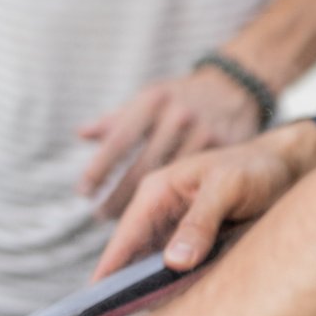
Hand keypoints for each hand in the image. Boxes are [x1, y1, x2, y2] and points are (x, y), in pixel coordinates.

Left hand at [78, 67, 259, 218]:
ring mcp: (203, 132)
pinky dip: (177, 206)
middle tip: (100, 215)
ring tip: (125, 228)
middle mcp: (177, 115)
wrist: (233, 87)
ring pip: (172, 182)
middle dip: (117, 197)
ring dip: (144, 208)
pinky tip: (162, 222)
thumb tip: (82, 134)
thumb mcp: (150, 96)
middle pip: (142, 167)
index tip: (84, 191)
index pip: (120, 139)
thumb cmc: (179, 98)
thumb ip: (117, 119)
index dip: (100, 168)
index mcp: (153, 100)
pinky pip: (198, 184)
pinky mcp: (226, 149)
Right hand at [93, 121, 315, 278]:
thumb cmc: (256, 168)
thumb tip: (173, 262)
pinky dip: (173, 294)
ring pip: (153, 272)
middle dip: (124, 291)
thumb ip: (201, 221)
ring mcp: (176, 232)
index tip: (94, 304)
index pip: (124, 237)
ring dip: (150, 297)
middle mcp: (160, 213)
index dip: (108, 271)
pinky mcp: (195, 247)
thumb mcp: (228, 188)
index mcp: (157, 191)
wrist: (288, 168)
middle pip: (132, 259)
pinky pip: (176, 275)